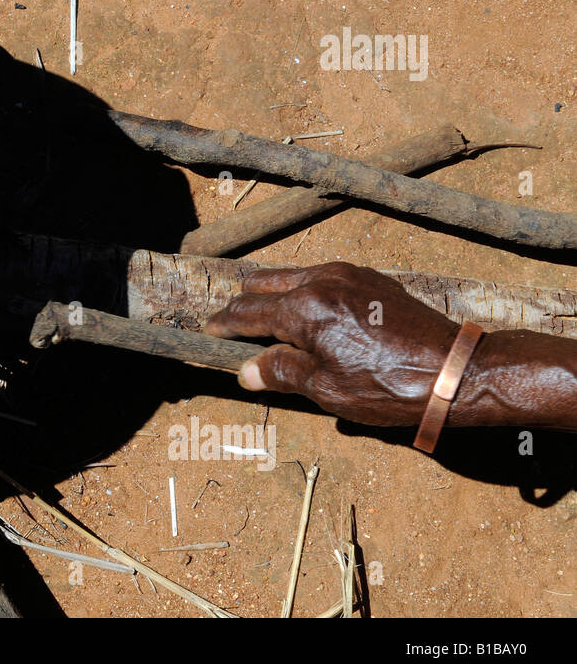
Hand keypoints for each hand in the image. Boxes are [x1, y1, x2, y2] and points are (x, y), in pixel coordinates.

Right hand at [203, 262, 460, 425]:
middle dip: (242, 304)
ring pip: (291, 275)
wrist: (455, 370)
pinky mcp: (369, 278)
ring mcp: (347, 275)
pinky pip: (321, 276)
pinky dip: (302, 291)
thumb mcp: (326, 389)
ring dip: (272, 294)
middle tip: (231, 325)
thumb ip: (280, 372)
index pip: (246, 312)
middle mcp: (320, 280)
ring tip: (265, 318)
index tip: (208, 333)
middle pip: (262, 283)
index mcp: (303, 308)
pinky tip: (308, 313)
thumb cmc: (390, 386)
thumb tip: (246, 371)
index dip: (222, 325)